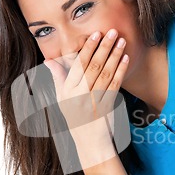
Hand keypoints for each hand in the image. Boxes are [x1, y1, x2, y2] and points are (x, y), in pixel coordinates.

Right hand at [44, 29, 128, 157]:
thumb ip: (57, 78)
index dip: (88, 48)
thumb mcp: (61, 99)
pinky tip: (125, 59)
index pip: (79, 65)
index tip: (95, 34)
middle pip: (94, 66)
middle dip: (104, 47)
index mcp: (68, 91)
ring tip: (121, 41)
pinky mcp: (107, 107)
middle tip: (112, 31)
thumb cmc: (74, 118)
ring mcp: (94, 101)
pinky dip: (120, 71)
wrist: (89, 143)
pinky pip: (114, 85)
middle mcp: (81, 95)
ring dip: (115, 56)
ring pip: (106, 74)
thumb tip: (48, 60)